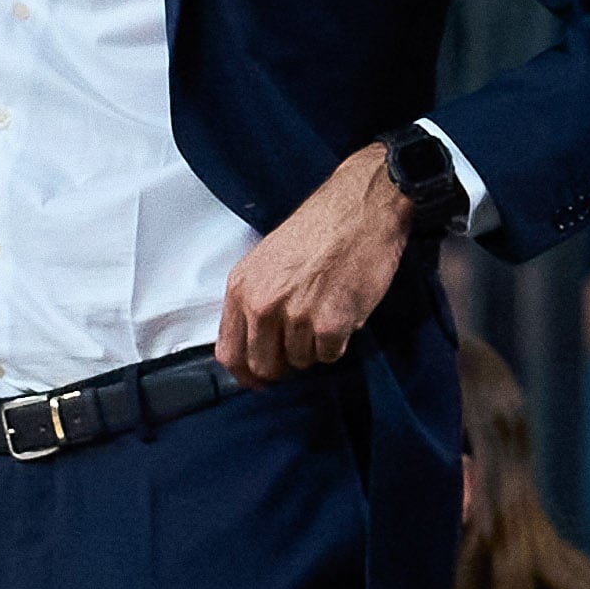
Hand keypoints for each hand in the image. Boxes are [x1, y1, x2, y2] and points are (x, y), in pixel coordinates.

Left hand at [219, 146, 409, 381]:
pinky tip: (342, 310)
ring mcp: (295, 316)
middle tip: (301, 343)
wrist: (360, 208)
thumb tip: (252, 346)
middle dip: (283, 364)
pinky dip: (338, 341)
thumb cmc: (318, 229)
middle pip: (263, 366)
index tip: (258, 380)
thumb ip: (254, 302)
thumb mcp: (266, 260)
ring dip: (315, 346)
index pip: (229, 353)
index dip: (245, 373)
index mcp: (241, 287)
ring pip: (301, 362)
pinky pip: (329, 355)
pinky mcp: (329, 324)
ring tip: (326, 308)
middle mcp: (262, 304)